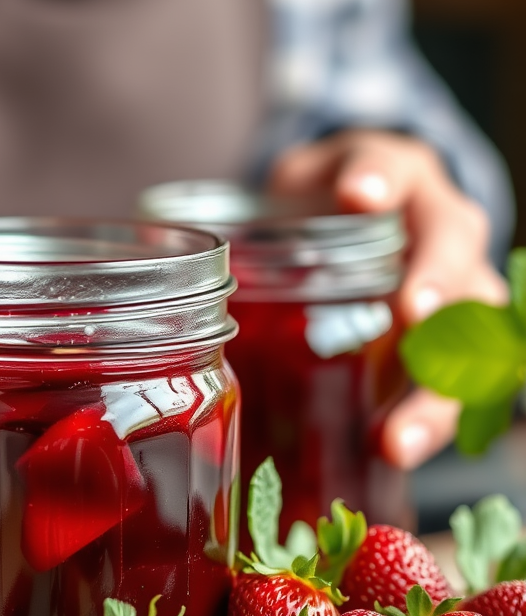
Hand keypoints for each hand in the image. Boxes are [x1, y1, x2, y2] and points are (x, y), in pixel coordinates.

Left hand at [269, 130, 507, 469]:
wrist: (359, 226)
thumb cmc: (316, 214)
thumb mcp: (285, 198)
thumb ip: (237, 218)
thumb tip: (145, 248)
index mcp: (394, 177)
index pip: (393, 165)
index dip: (379, 177)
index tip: (357, 195)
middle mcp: (439, 226)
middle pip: (453, 248)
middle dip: (434, 280)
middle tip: (409, 310)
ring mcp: (455, 286)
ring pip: (470, 330)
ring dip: (435, 385)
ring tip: (394, 433)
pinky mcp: (452, 343)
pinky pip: (461, 382)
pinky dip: (430, 420)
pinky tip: (393, 450)